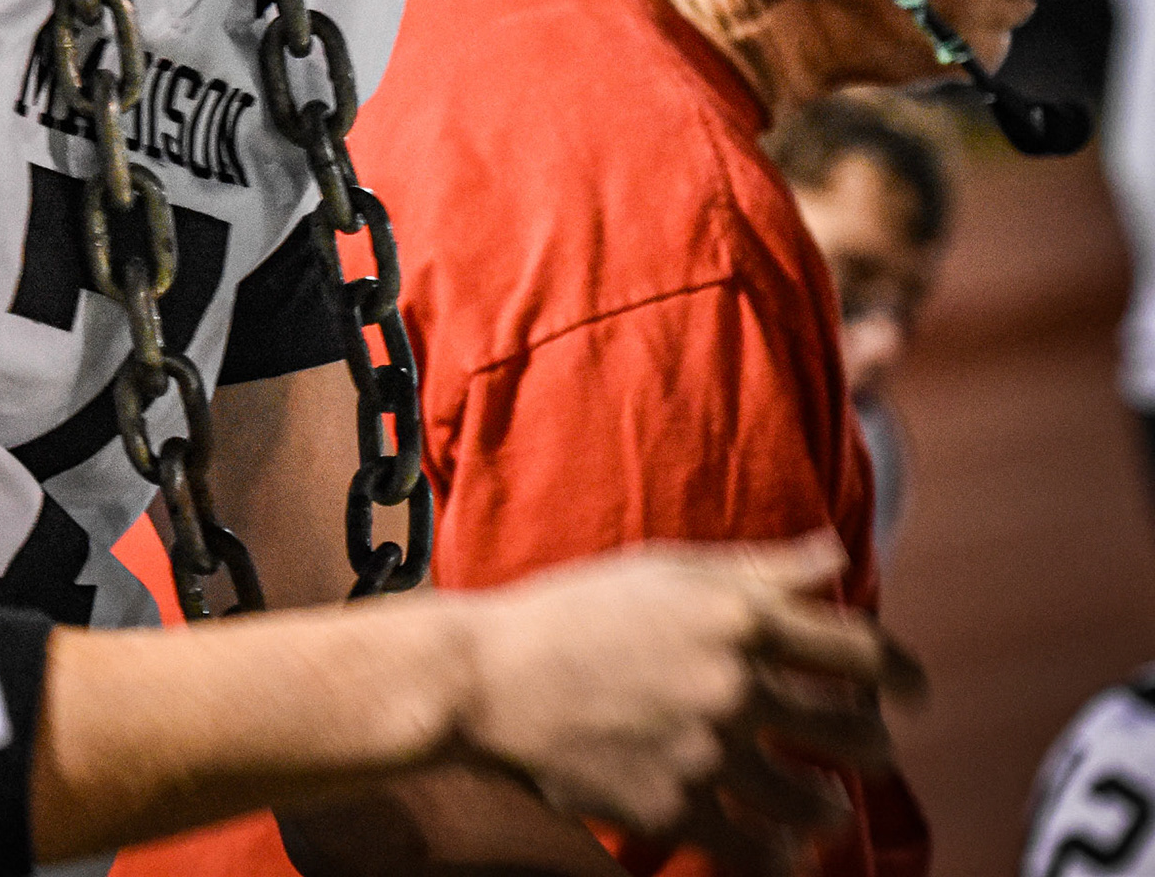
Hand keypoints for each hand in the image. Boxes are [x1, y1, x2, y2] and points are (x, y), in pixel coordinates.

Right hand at [452, 535, 923, 874]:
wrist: (491, 677)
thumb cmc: (577, 609)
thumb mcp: (666, 570)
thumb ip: (760, 570)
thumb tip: (836, 557)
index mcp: (738, 615)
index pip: (866, 652)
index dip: (906, 675)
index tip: (912, 691)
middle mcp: (736, 683)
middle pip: (862, 733)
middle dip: (874, 742)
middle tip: (866, 744)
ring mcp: (710, 752)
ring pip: (819, 803)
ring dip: (830, 805)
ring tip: (824, 802)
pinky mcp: (679, 809)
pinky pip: (763, 852)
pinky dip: (780, 852)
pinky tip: (778, 841)